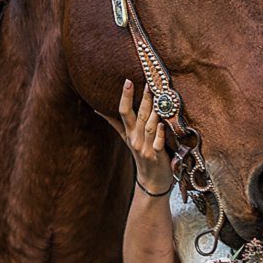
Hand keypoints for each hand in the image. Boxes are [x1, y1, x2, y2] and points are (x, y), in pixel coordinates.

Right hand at [118, 80, 173, 197]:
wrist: (152, 180)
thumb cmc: (142, 154)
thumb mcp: (127, 138)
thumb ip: (115, 123)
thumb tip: (98, 109)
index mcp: (129, 132)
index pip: (124, 112)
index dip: (125, 97)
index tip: (128, 81)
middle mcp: (136, 139)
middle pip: (140, 116)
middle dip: (145, 99)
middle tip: (150, 82)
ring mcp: (146, 148)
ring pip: (150, 127)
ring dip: (154, 112)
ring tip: (159, 96)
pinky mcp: (157, 156)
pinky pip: (158, 143)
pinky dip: (160, 134)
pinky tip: (163, 123)